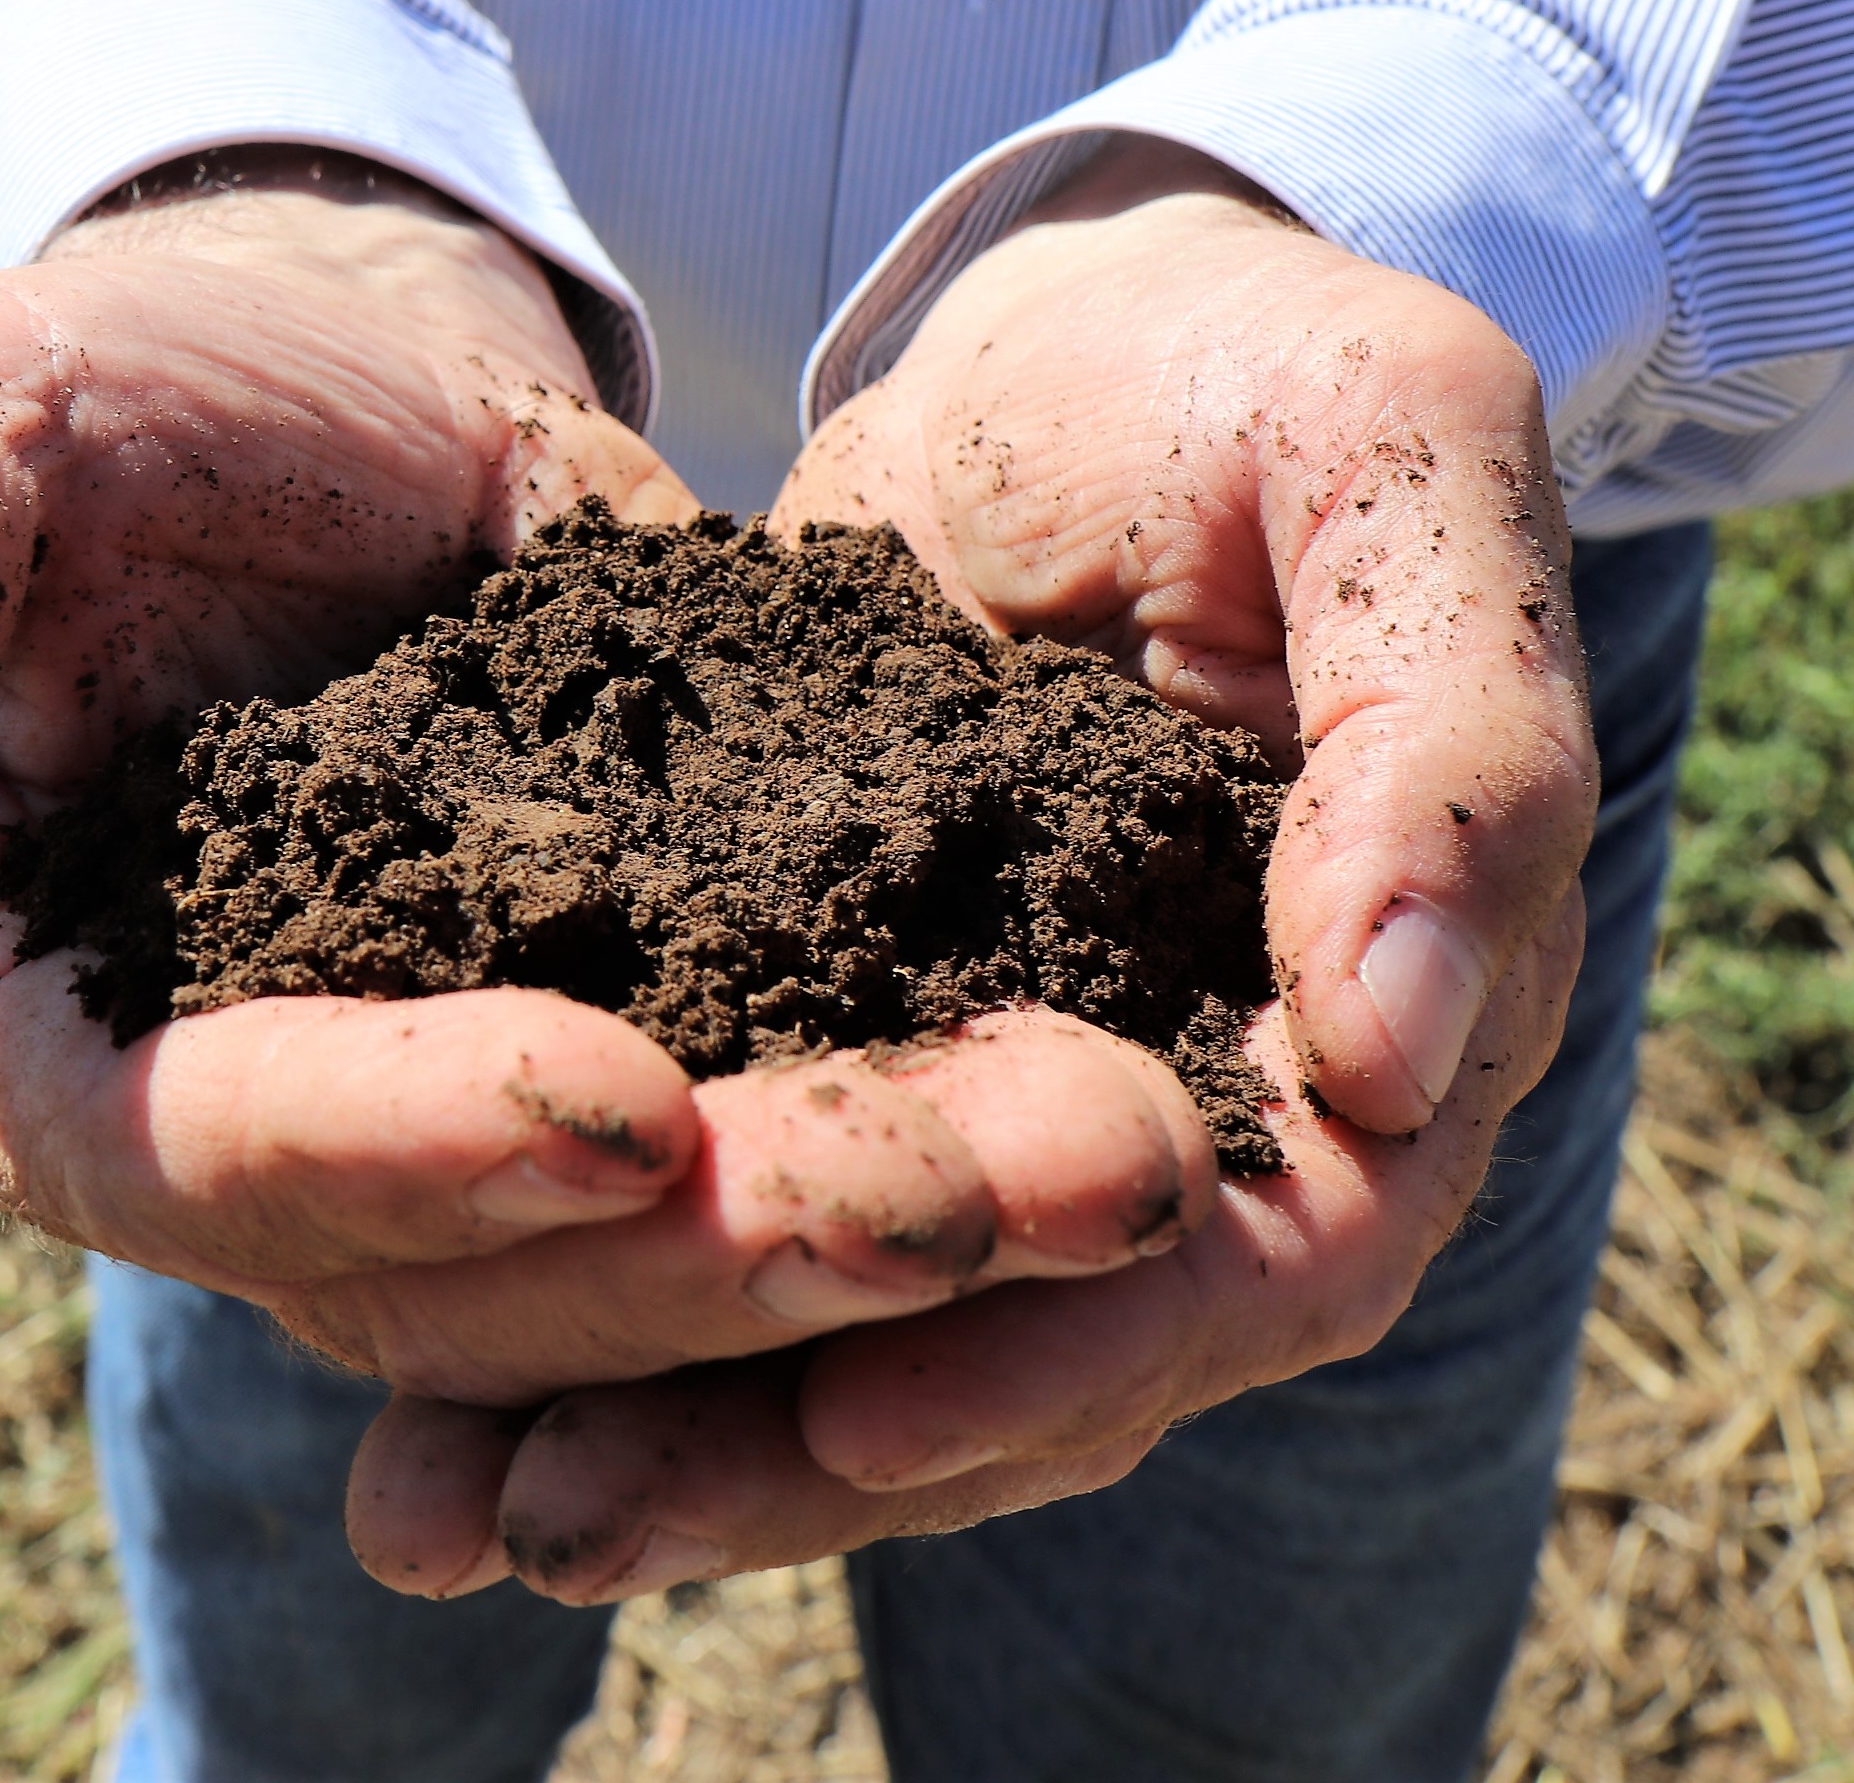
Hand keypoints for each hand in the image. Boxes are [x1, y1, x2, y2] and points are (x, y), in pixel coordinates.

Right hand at [0, 154, 1212, 1402]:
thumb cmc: (111, 388)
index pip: (191, 1153)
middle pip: (490, 1269)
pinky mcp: (683, 1040)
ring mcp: (488, 1116)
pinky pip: (819, 1112)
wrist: (332, 369)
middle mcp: (275, 1140)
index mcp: (50, 1035)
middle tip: (998, 1184)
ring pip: (689, 1244)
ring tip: (1132, 1150)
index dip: (384, 1152)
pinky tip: (1159, 1093)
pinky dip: (965, 1123)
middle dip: (740, 1242)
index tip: (607, 1105)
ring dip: (914, 1221)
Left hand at [343, 139, 1597, 1602]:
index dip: (1077, 1353)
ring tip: (439, 1513)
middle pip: (1040, 1360)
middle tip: (563, 1528)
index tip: (859, 1422)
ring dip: (670, 1432)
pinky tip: (401, 1394)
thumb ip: (1451, 735)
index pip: (1275, 1258)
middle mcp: (1208, 1109)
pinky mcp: (843, 1038)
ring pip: (873, 1332)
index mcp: (1392, 1019)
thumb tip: (1400, 1059)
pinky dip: (590, 1294)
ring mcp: (1012, 1096)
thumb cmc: (1266, 365)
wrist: (1087, 326)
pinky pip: (740, 1201)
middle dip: (802, 1460)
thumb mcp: (1396, 453)